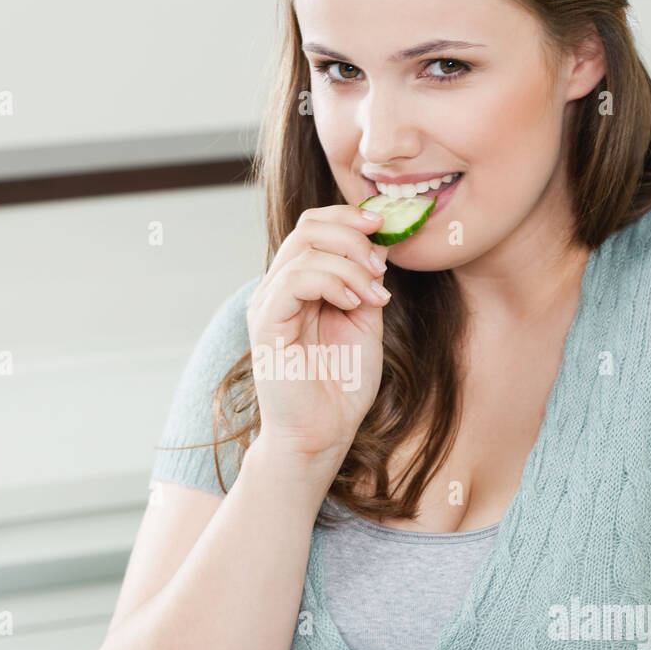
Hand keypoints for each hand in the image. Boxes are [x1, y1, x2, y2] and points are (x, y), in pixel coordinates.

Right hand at [247, 204, 389, 465]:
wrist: (323, 432)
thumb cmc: (342, 384)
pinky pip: (295, 280)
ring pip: (304, 248)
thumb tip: (378, 246)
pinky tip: (353, 303)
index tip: (384, 226)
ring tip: (374, 295)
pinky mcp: (266, 324)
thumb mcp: (365, 321)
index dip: (348, 217)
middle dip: (352, 235)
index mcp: (299, 285)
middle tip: (380, 266)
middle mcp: (278, 288)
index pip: (314, 227)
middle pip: (307, 228)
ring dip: (350, 264)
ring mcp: (268, 304)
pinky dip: (332, 281)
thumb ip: (366, 282)